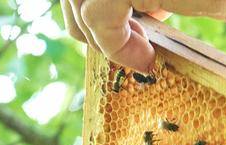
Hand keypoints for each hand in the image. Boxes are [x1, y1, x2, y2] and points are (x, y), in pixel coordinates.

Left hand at [59, 2, 225, 71]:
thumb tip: (108, 17)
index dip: (93, 7)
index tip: (134, 32)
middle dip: (91, 23)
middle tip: (134, 48)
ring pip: (79, 3)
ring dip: (104, 38)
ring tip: (143, 54)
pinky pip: (97, 19)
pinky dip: (115, 47)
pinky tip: (146, 59)